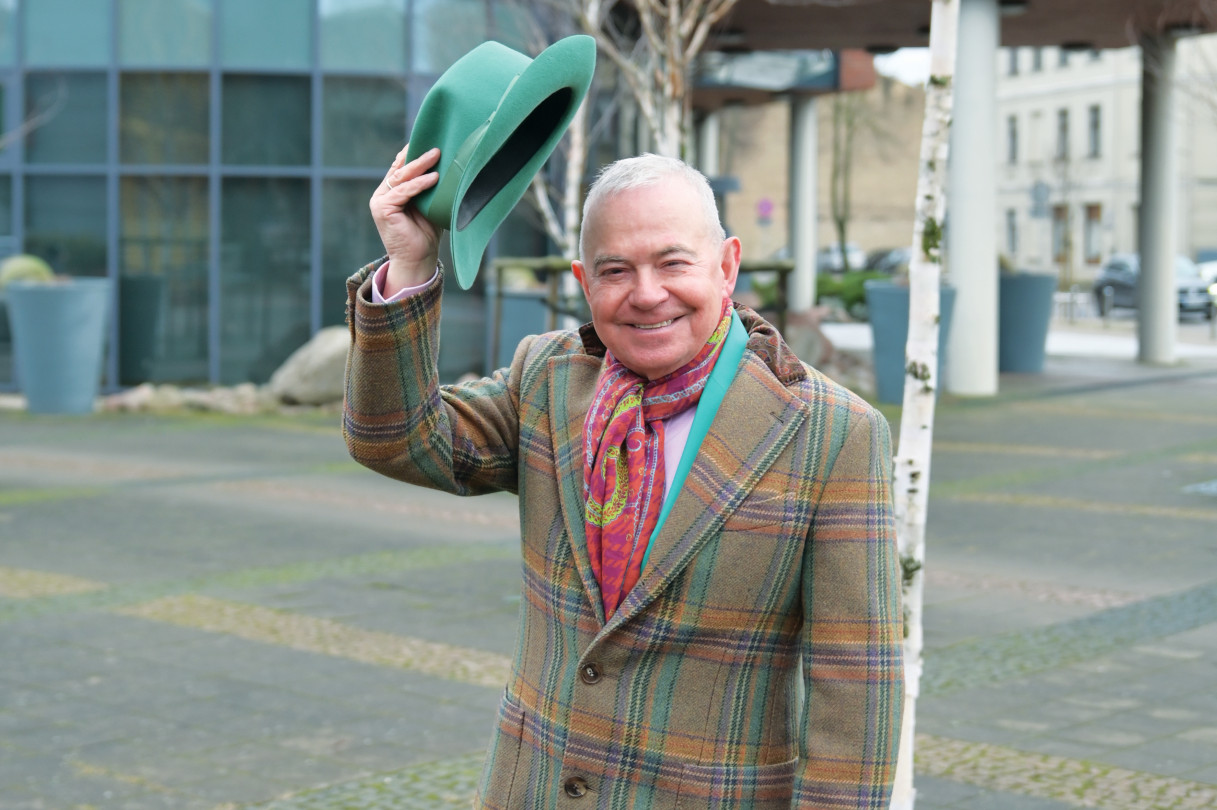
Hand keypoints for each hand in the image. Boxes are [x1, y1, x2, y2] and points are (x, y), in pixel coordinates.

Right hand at [370, 145, 441, 295]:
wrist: (418, 261)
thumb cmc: (426, 235)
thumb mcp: (429, 206)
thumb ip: (428, 188)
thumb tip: (444, 167)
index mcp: (392, 192)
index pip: (400, 167)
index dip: (412, 154)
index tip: (428, 141)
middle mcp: (383, 195)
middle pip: (400, 169)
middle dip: (418, 156)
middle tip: (437, 147)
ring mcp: (380, 201)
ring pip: (400, 177)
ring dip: (420, 165)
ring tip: (437, 155)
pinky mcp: (383, 209)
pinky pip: (402, 191)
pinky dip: (419, 184)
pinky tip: (434, 178)